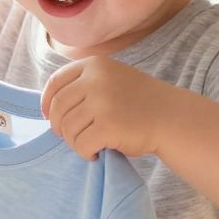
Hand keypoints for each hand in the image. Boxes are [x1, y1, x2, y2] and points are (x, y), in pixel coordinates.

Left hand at [40, 54, 169, 160]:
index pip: (55, 83)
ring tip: (90, 145)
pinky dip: (85, 153)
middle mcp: (96, 79)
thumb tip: (49, 108)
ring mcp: (101, 102)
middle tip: (73, 138)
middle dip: (60, 127)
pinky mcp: (108, 125)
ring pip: (67, 128)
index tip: (50, 117)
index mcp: (94, 65)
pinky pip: (80, 144)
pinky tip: (97, 153)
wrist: (171, 118)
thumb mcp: (111, 80)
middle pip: (58, 108)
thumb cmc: (139, 104)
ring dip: (75, 142)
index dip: (47, 103)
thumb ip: (84, 85)